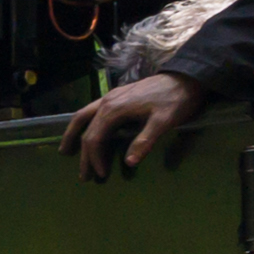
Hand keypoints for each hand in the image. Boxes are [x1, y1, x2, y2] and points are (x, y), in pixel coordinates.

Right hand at [67, 71, 203, 176]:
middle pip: (85, 128)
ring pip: (83, 116)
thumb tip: (129, 162)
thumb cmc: (176, 100)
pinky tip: (87, 132)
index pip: (95, 138)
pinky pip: (92, 111)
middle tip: (83, 176)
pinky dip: (85, 124)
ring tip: (67, 151)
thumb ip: (145, 141)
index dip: (95, 159)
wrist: (187, 77)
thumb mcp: (164, 121)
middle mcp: (107, 102)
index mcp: (114, 109)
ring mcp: (110, 97)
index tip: (101, 176)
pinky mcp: (117, 96)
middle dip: (82, 153)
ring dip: (74, 134)